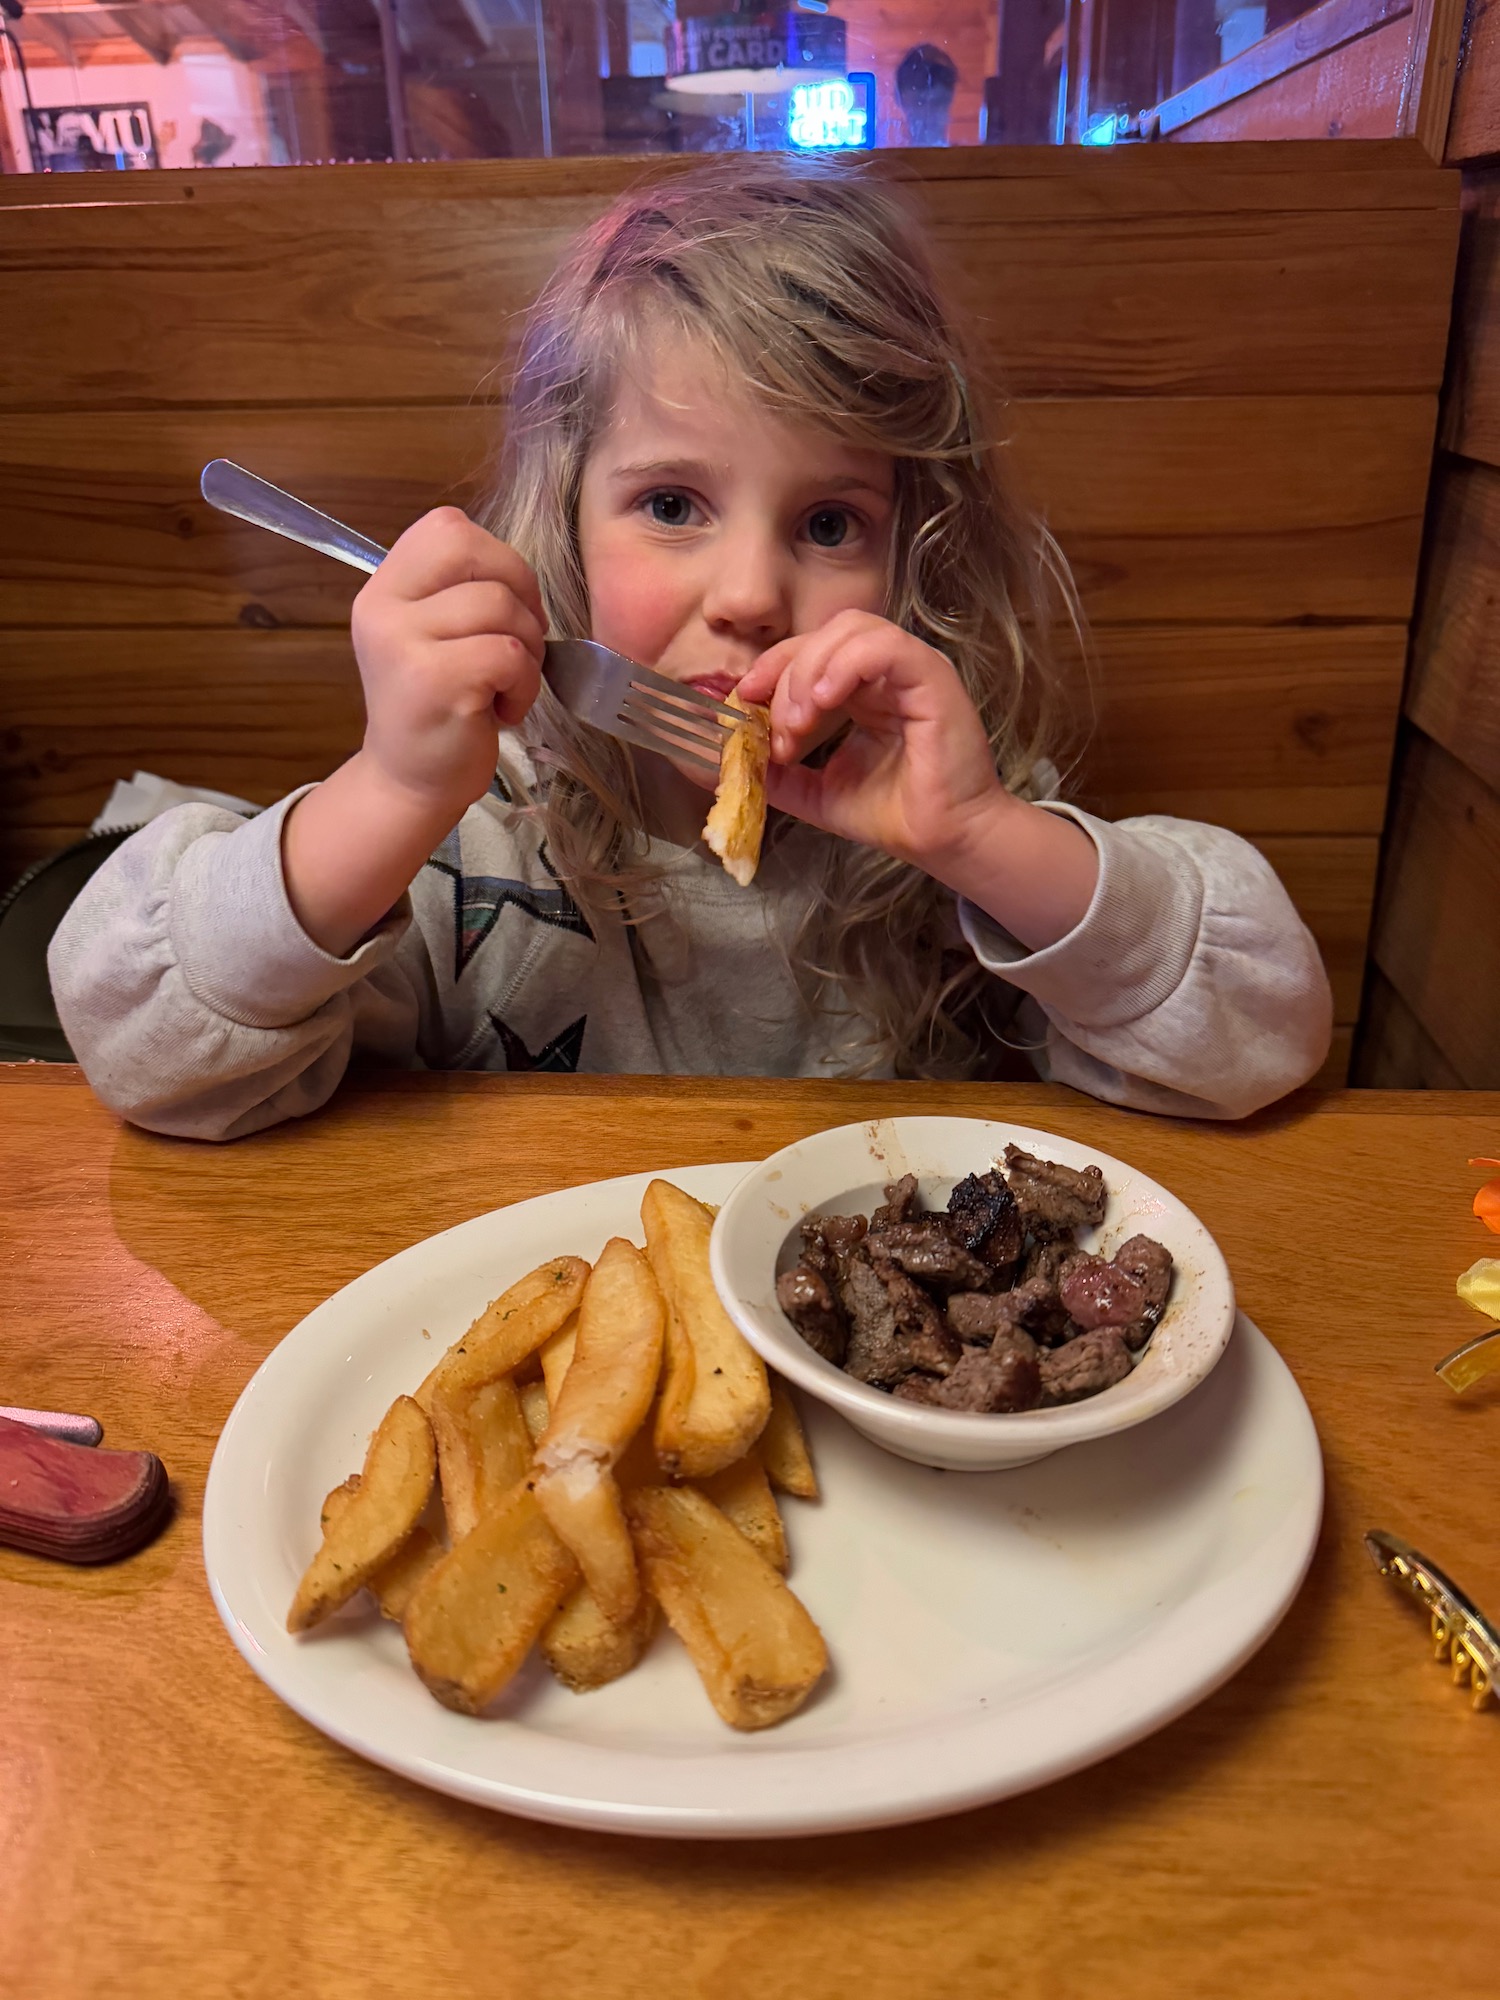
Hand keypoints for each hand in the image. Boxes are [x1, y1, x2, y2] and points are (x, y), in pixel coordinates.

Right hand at [350, 507, 545, 820]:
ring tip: (508, 684)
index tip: (507, 602)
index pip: (447, 526)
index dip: (496, 557)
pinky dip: (525, 684)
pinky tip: (504, 709)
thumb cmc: (441, 708)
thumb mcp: (433, 635)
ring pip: (500, 606)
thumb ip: (459, 591)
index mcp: (386, 588)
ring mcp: (403, 643)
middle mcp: (384, 608)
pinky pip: (509, 653)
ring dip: (527, 649)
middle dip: (520, 590)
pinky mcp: (434, 681)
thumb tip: (515, 570)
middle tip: (522, 639)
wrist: (412, 782)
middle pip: (474, 550)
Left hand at [735, 610, 1004, 870]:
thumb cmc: (893, 815)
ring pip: (851, 630)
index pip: (809, 652)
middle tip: (780, 729)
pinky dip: (846, 665)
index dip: (771, 669)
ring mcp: (911, 670)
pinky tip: (826, 701)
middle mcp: (887, 672)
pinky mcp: (932, 678)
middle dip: (787, 676)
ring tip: (801, 720)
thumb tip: (727, 763)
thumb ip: (777, 773)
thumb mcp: (816, 791)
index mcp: (862, 689)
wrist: (943, 840)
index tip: (742, 701)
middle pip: (823, 635)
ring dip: (811, 670)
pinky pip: (885, 647)